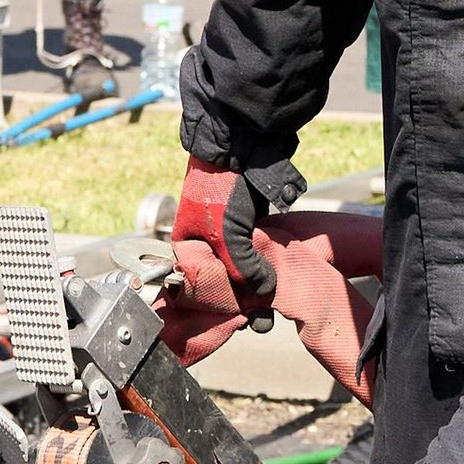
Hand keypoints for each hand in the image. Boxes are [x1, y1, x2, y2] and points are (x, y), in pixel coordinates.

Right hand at [174, 155, 305, 314]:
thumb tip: (264, 291)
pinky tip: (276, 278)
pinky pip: (257, 251)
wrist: (241, 144)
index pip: (199, 286)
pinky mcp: (249, 223)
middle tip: (260, 318)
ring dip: (257, 283)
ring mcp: (228, 232)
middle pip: (224, 279)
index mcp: (187, 245)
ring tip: (270, 304)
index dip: (219, 304)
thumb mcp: (227, 236)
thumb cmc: (221, 188)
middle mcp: (205, 241)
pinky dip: (265, 263)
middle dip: (241, 298)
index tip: (240, 320)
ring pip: (243, 267)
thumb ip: (242, 269)